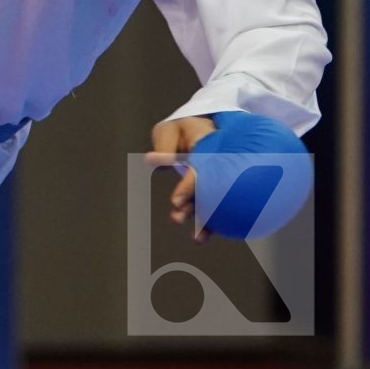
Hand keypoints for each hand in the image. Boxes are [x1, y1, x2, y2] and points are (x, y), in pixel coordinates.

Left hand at [145, 115, 219, 241]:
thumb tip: (152, 159)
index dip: (187, 187)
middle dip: (195, 207)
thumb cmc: (183, 130)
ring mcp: (216, 180)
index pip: (198, 170)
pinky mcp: (214, 190)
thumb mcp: (171, 131)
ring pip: (213, 201)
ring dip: (204, 219)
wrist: (202, 130)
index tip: (175, 202)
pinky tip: (202, 236)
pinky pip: (213, 205)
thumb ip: (165, 146)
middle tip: (178, 218)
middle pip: (209, 190)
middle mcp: (216, 168)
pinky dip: (209, 220)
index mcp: (207, 150)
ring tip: (198, 238)